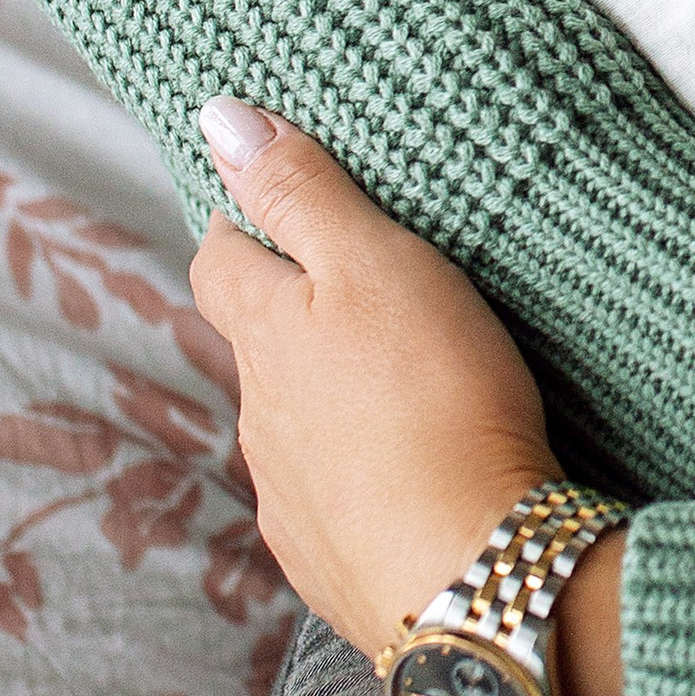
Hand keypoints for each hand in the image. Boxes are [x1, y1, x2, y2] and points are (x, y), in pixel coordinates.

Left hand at [189, 103, 627, 695]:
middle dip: (295, 318)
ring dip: (332, 406)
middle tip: (362, 292)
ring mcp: (291, 501)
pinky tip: (412, 481)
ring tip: (404, 392)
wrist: (475, 575)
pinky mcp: (335, 566)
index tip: (272, 203)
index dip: (243, 224)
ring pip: (295, 432)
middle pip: (259, 349)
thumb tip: (219, 120)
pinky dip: (362, 483)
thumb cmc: (439, 402)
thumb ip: (304, 194)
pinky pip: (336, 507)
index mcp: (267, 336)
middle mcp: (260, 421)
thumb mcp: (378, 266)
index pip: (222, 261)